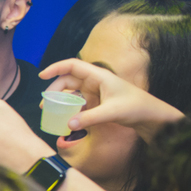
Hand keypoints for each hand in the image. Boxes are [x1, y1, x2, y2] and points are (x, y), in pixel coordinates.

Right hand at [41, 58, 184, 139]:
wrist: (148, 116)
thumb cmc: (135, 107)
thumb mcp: (112, 112)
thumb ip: (90, 118)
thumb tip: (68, 124)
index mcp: (98, 76)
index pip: (72, 66)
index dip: (56, 68)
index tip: (42, 76)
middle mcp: (94, 82)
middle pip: (67, 80)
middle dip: (54, 90)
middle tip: (45, 105)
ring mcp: (94, 92)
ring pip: (70, 92)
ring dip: (59, 100)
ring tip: (49, 111)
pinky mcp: (94, 103)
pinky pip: (76, 103)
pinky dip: (68, 109)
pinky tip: (63, 119)